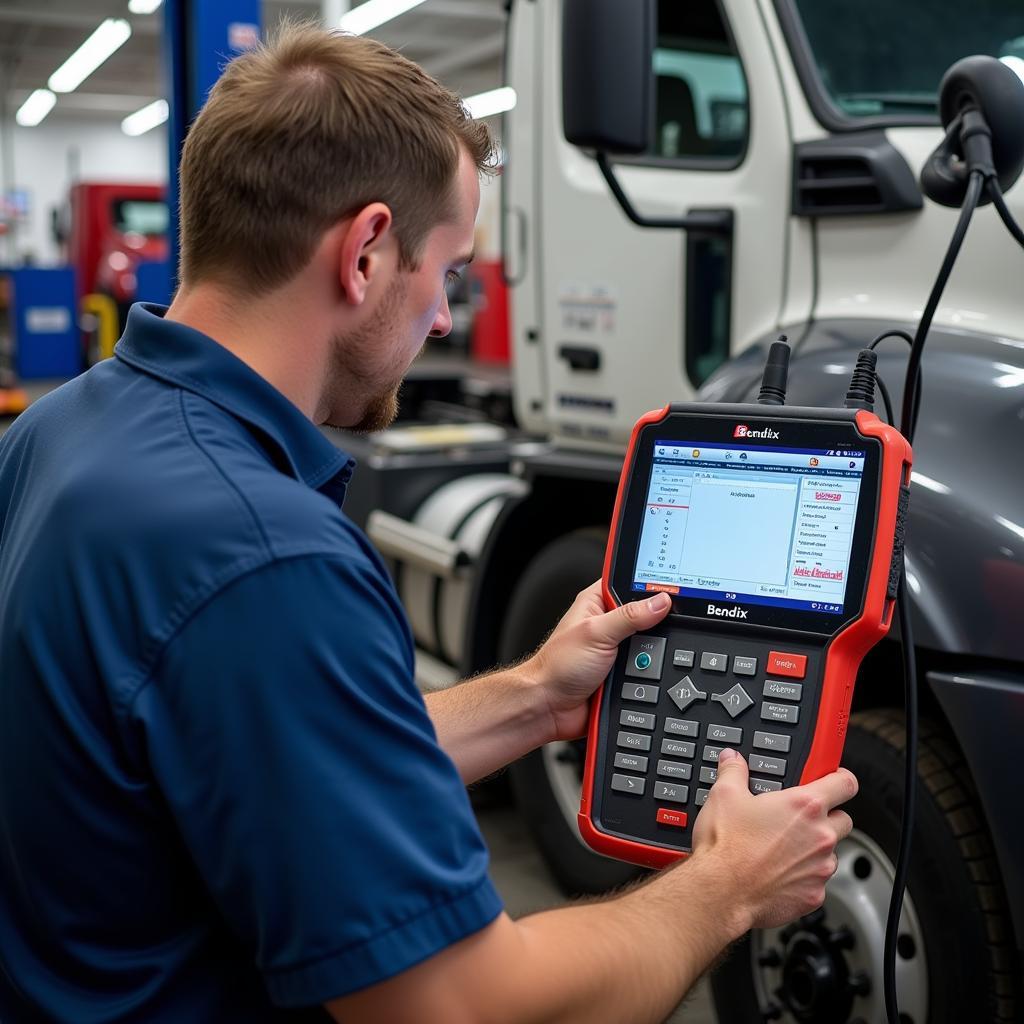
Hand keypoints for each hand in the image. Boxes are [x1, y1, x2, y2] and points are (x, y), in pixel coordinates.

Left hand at [528, 580, 671, 741]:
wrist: (550, 708)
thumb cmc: (558, 667)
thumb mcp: (597, 633)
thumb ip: (630, 616)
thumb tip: (661, 601)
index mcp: (598, 603)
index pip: (631, 583)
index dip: (651, 585)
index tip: (672, 591)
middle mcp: (609, 624)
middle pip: (647, 616)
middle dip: (655, 627)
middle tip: (655, 633)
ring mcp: (618, 649)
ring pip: (651, 646)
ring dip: (651, 655)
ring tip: (642, 661)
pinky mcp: (625, 673)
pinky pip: (648, 669)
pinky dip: (650, 674)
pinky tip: (646, 677)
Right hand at [690, 749, 856, 930]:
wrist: (721, 891)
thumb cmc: (727, 845)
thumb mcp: (724, 795)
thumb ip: (734, 772)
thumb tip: (733, 761)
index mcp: (804, 806)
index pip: (844, 783)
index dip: (839, 778)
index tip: (832, 780)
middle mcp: (820, 836)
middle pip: (842, 820)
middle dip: (826, 817)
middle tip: (797, 818)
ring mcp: (820, 868)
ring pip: (830, 853)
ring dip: (813, 850)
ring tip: (782, 849)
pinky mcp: (814, 895)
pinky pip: (817, 881)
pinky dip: (803, 877)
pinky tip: (778, 873)